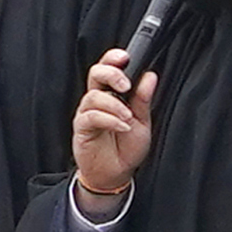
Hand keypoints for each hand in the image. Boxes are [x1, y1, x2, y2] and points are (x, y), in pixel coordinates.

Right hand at [71, 50, 155, 204]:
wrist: (115, 174)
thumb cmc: (126, 148)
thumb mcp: (143, 121)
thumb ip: (143, 99)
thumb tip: (149, 76)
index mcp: (111, 95)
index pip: (108, 69)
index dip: (113, 59)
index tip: (125, 57)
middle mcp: (97, 101)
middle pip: (95, 74)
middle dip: (111, 74)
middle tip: (126, 86)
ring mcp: (87, 114)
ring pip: (94, 96)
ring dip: (114, 105)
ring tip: (128, 118)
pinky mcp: (81, 129)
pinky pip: (91, 116)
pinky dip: (109, 119)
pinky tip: (122, 126)